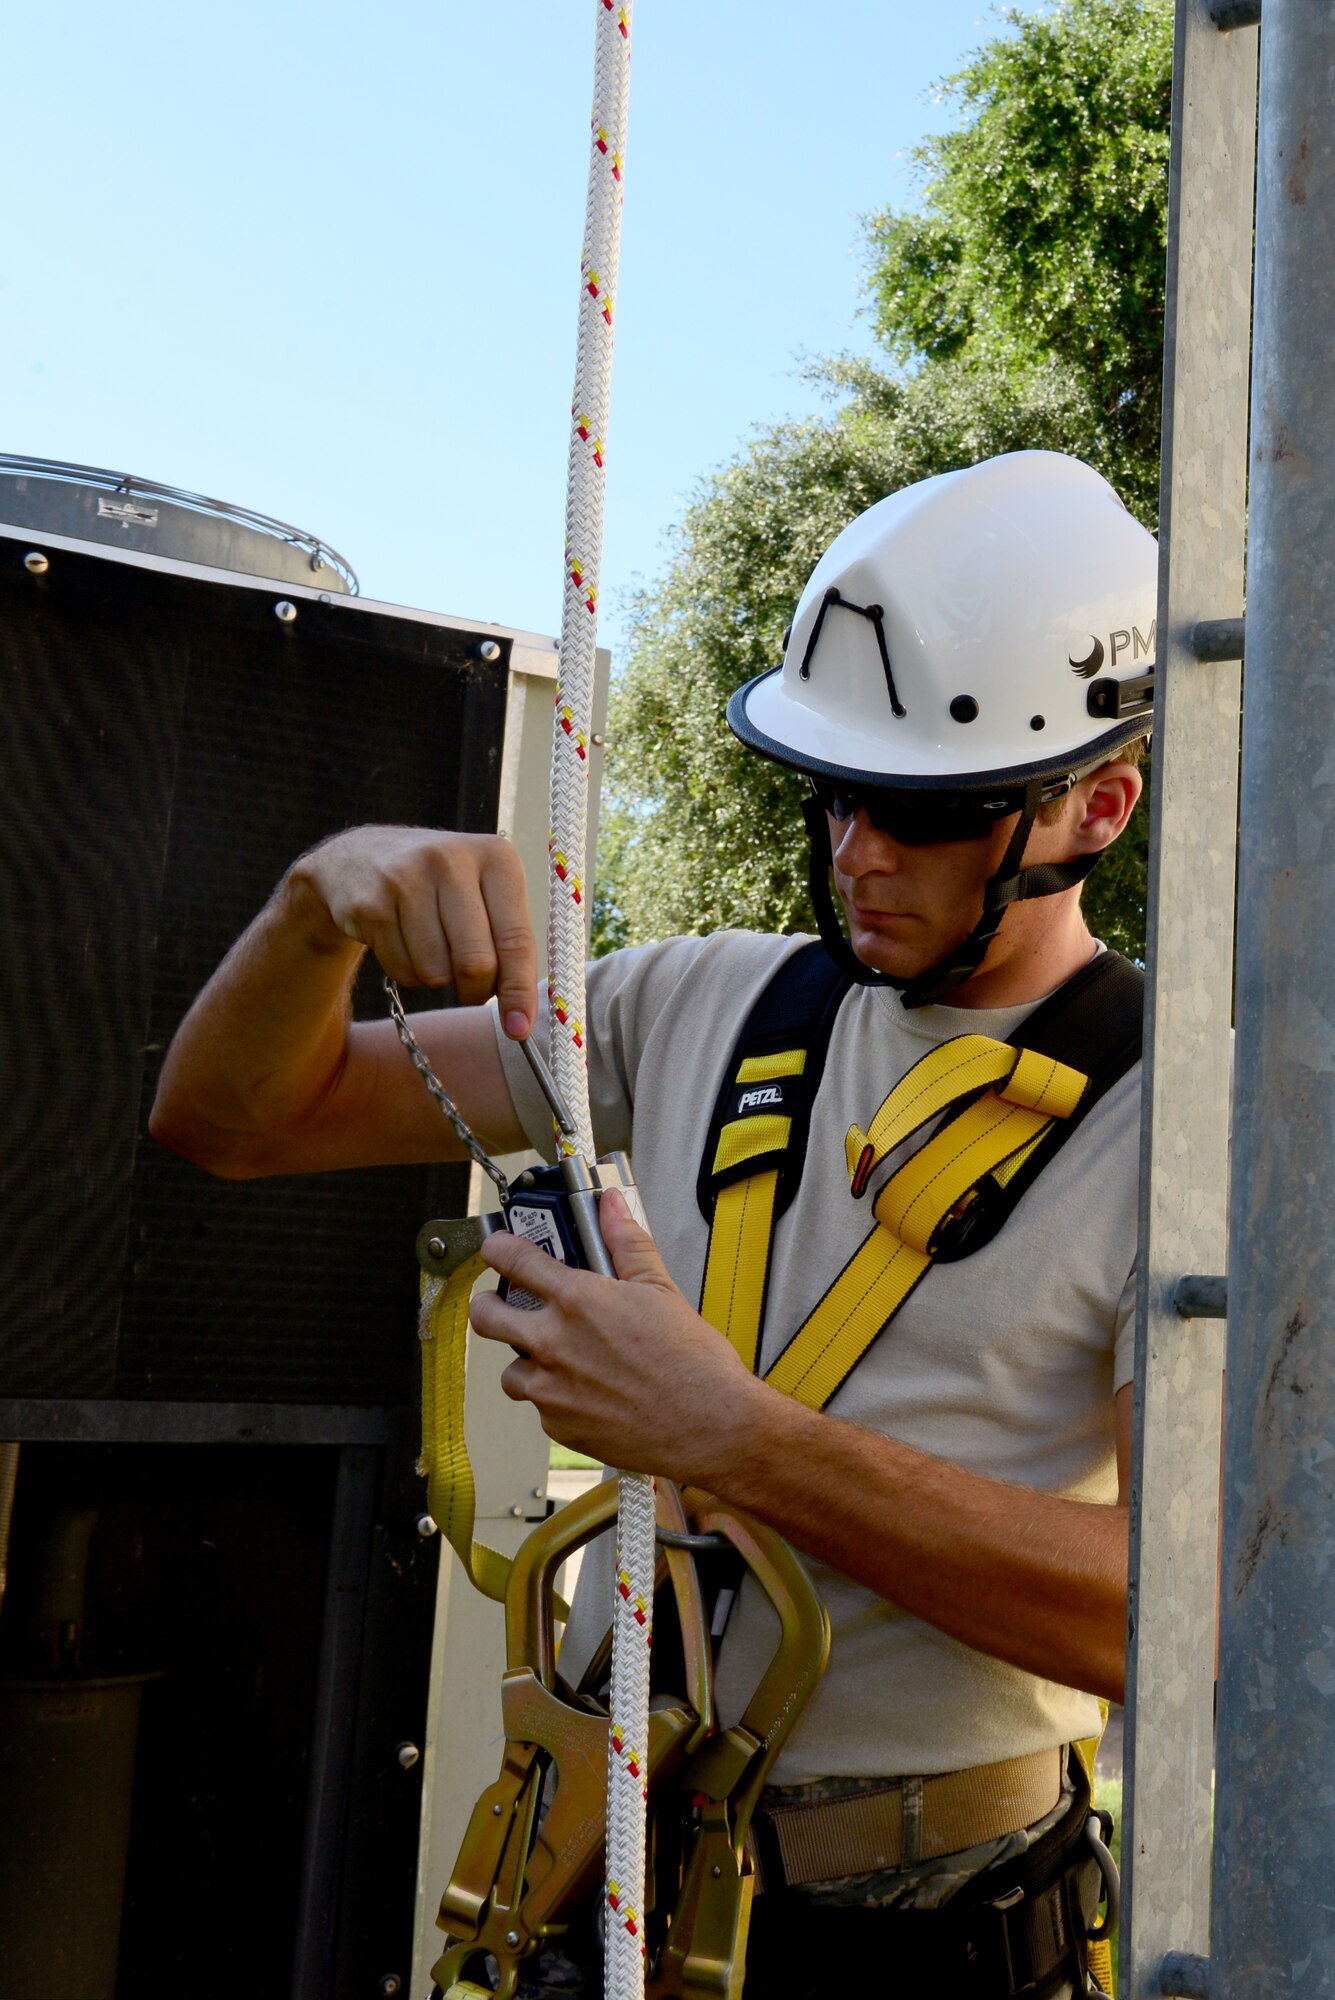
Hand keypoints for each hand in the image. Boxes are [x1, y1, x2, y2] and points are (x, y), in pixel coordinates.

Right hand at [287, 825, 537, 1035]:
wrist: (361, 859)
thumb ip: (509, 945)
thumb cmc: (440, 887)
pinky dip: (407, 971)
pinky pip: (402, 970)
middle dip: (476, 990)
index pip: (516, 939)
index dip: (519, 990)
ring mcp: (406, 879)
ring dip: (437, 978)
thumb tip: (521, 1019)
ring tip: (430, 947)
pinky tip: (402, 940)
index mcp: (495, 857)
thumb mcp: (484, 894)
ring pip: (436, 972)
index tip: (520, 1027)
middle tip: (470, 987)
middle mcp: (452, 860)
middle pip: (476, 963)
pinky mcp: (371, 904)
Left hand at [470, 1191, 768, 1479]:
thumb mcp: (660, 1289)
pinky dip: (555, 1398)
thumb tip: (612, 1207)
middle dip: (488, 1305)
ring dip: (527, 1361)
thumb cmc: (691, 1364)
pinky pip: (539, 1407)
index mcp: (578, 1301)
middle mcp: (555, 1344)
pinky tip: (588, 1392)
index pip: (512, 1260)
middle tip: (502, 1304)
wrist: (709, 1425)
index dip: (497, 1248)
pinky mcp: (559, 1426)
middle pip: (485, 1316)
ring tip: (559, 1359)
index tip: (497, 1249)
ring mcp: (552, 1389)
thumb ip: (627, 1243)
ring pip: (510, 1371)